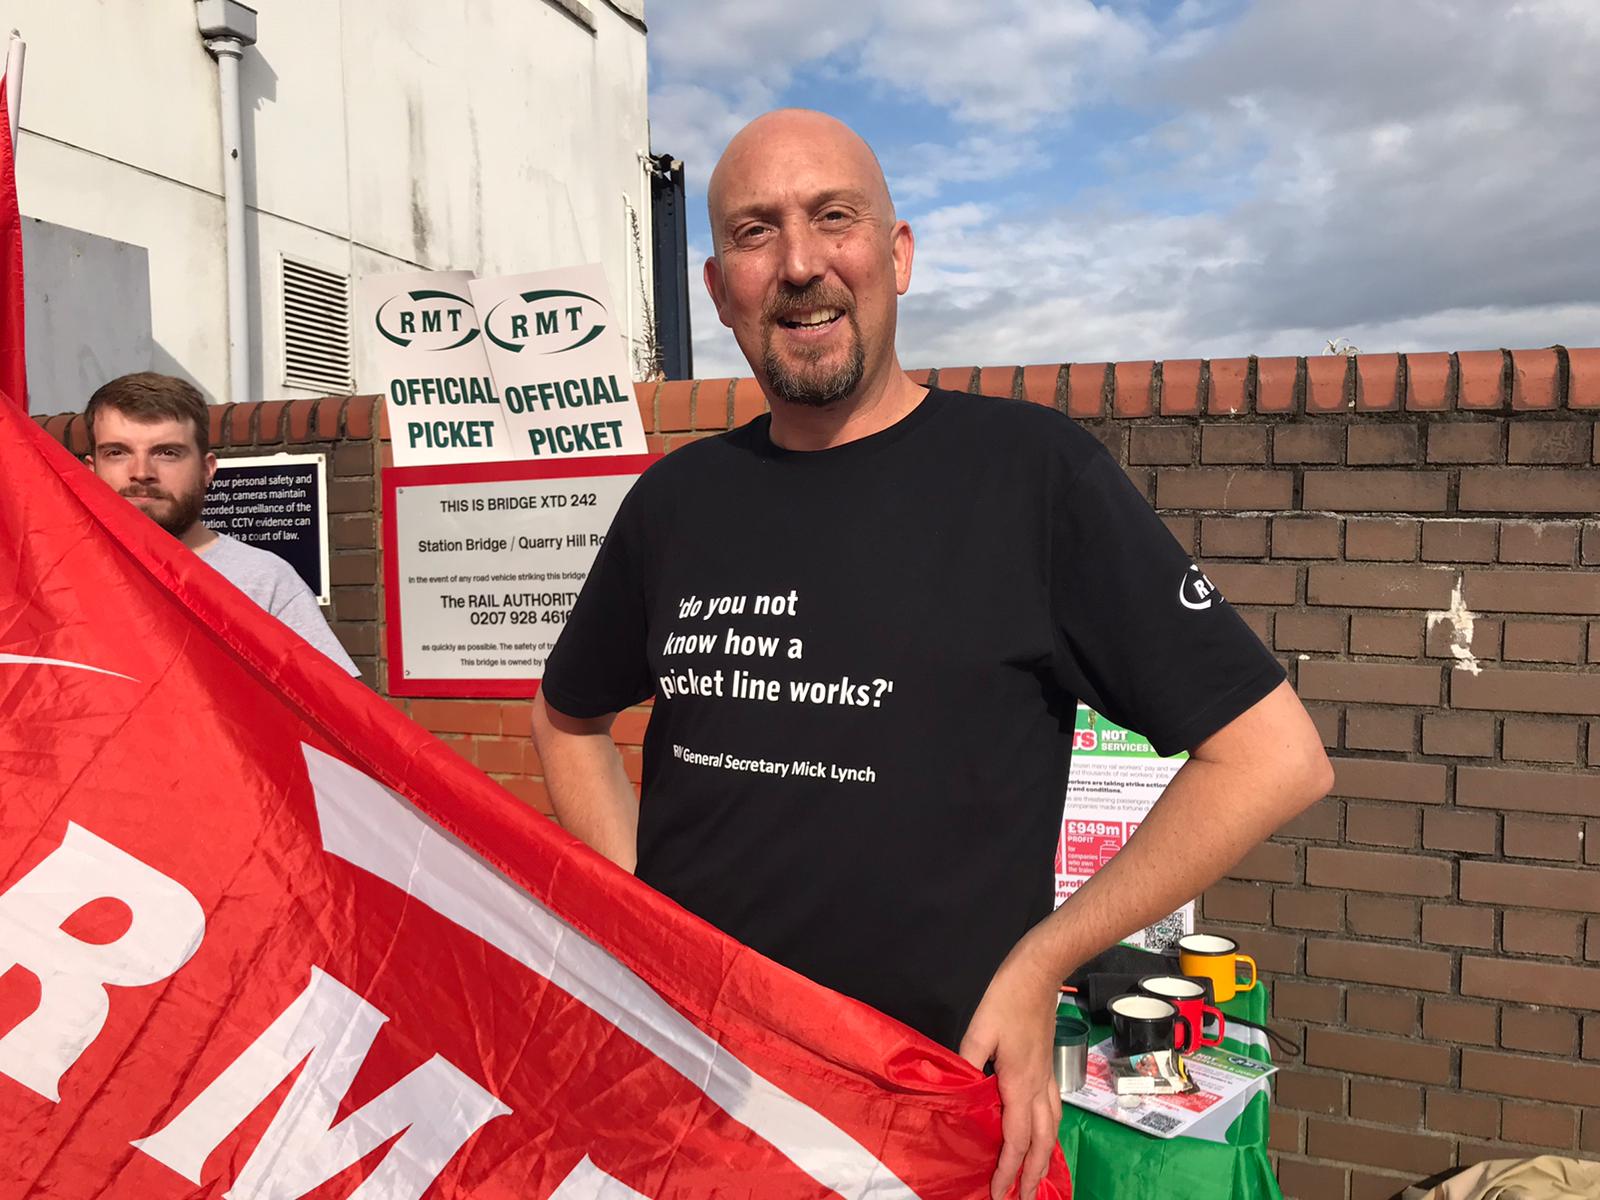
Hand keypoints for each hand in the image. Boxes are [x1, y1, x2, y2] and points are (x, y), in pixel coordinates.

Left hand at [958, 942, 1063, 1199]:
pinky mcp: (1048, 1069)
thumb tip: (953, 1090)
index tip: (998, 1192)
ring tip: (1037, 1178)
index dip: (1008, 1168)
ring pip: (1052, 1129)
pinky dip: (1049, 1134)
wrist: (1040, 973)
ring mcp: (1047, 1078)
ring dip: (1044, 1157)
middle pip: (1041, 1142)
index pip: (1016, 1138)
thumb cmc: (1007, 999)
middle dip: (1033, 1175)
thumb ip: (965, 1061)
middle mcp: (1038, 1088)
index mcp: (1019, 1083)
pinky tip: (1043, 1136)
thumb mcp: (978, 1028)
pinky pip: (1054, 1112)